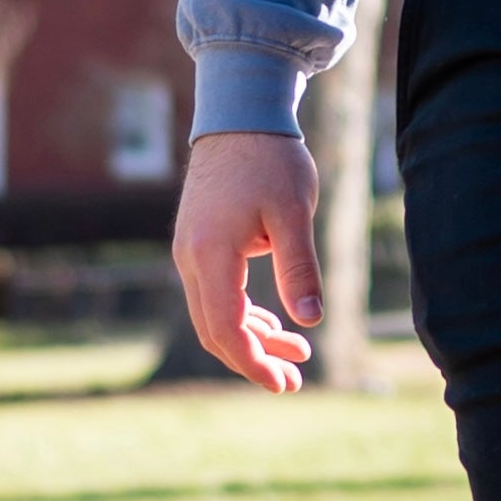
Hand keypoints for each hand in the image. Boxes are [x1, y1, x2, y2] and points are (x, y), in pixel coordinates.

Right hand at [173, 128, 321, 392]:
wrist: (239, 117)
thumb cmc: (271, 160)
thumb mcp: (294, 213)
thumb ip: (300, 267)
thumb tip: (311, 321)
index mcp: (211, 254)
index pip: (226, 328)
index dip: (253, 362)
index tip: (283, 382)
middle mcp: (190, 259)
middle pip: (215, 330)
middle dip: (253, 360)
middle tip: (293, 381)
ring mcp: (190, 252)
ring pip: (215, 314)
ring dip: (252, 339)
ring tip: (297, 356)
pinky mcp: (199, 245)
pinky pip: (215, 295)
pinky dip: (243, 315)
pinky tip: (275, 325)